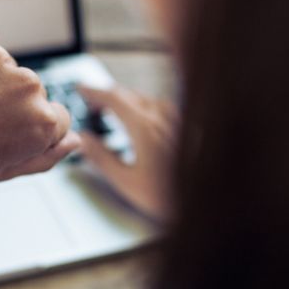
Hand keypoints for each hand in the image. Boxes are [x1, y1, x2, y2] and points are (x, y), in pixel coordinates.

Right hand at [78, 85, 178, 220]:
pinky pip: (160, 107)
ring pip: (145, 99)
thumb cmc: (170, 196)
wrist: (207, 200)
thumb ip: (101, 157)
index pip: (113, 98)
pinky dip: (143, 107)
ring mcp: (176, 121)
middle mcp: (162, 118)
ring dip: (126, 101)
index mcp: (144, 128)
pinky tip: (143, 120)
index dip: (94, 91)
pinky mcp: (187, 128)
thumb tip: (84, 140)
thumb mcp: (126, 181)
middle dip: (107, 95)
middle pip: (129, 94)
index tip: (81, 89)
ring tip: (114, 112)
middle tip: (92, 104)